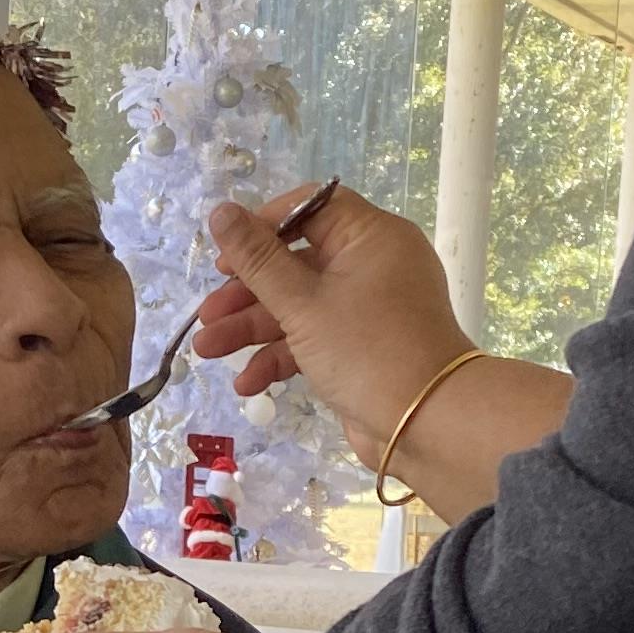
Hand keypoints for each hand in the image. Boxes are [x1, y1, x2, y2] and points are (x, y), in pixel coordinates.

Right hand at [203, 181, 573, 519]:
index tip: (227, 254)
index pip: (311, 209)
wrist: (427, 423)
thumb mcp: (301, 303)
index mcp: (370, 237)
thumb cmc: (366, 350)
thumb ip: (257, 259)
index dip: (264, 227)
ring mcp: (368, 309)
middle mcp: (372, 265)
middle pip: (296, 263)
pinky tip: (248, 383)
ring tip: (207, 351)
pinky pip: (315, 339)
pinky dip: (282, 356)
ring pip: (300, 306)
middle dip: (246, 292)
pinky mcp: (361, 348)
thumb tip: (220, 211)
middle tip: (206, 315)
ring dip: (253, 328)